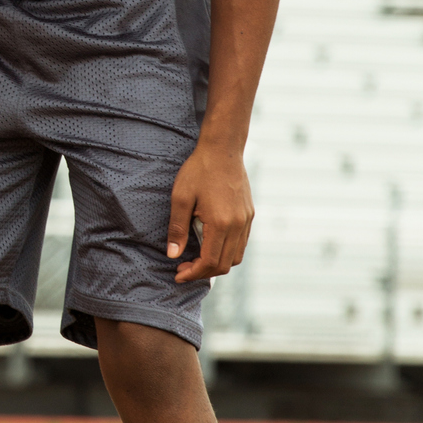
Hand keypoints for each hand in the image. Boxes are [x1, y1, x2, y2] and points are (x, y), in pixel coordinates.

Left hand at [166, 138, 254, 282]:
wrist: (222, 149)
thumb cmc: (199, 170)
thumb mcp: (181, 198)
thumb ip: (177, 229)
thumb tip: (173, 255)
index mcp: (221, 223)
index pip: (210, 261)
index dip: (193, 273)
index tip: (178, 273)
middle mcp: (238, 225)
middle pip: (225, 264)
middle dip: (203, 272)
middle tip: (183, 267)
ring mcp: (246, 220)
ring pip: (236, 257)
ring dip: (216, 264)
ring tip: (196, 259)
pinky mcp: (249, 215)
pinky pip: (241, 244)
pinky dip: (227, 252)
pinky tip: (210, 245)